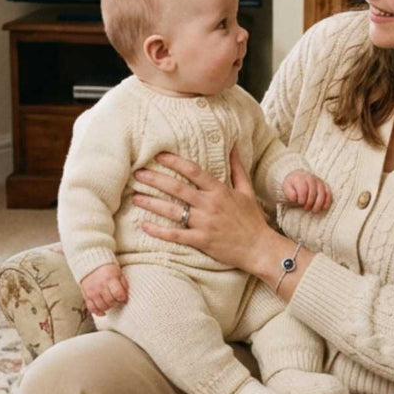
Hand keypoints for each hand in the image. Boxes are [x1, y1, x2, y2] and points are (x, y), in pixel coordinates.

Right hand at [79, 263, 127, 315]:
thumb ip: (124, 285)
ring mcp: (92, 291)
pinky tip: (103, 312)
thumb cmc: (108, 271)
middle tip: (116, 299)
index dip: (122, 298)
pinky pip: (91, 308)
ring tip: (110, 303)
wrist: (92, 265)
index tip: (123, 297)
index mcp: (110, 279)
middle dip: (115, 302)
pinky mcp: (86, 295)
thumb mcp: (119, 273)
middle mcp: (100, 286)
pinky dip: (98, 312)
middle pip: (110, 301)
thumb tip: (126, 299)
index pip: (118, 294)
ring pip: (101, 306)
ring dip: (108, 307)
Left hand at [132, 146, 274, 272]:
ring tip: (134, 197)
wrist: (259, 248)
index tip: (158, 155)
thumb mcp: (247, 190)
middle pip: (177, 188)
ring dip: (151, 203)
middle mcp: (209, 204)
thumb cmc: (252, 219)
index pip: (193, 171)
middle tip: (137, 173)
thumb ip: (237, 168)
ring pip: (172, 211)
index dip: (174, 162)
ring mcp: (204, 223)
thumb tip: (234, 146)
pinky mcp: (201, 241)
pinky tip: (145, 225)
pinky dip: (159, 231)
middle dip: (155, 179)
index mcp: (219, 190)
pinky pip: (176, 235)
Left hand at [282, 169, 330, 212]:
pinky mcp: (325, 185)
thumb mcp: (286, 187)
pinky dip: (327, 201)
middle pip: (313, 191)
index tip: (300, 203)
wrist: (298, 177)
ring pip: (322, 192)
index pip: (303, 188)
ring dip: (319, 203)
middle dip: (310, 202)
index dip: (302, 198)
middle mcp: (311, 178)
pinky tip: (324, 208)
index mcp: (300, 178)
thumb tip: (295, 198)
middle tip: (306, 209)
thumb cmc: (292, 185)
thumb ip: (289, 192)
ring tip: (314, 210)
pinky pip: (328, 193)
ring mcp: (319, 181)